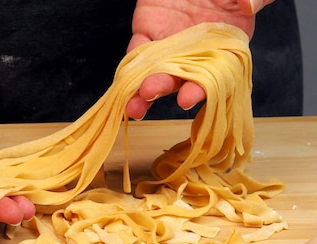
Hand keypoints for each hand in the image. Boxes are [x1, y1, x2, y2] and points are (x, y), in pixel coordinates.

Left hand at [125, 0, 275, 118]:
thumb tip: (248, 5)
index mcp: (225, 47)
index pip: (215, 76)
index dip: (202, 89)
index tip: (187, 98)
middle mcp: (196, 52)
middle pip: (180, 78)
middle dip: (165, 87)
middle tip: (150, 93)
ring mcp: (170, 44)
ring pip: (154, 71)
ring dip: (142, 90)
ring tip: (133, 104)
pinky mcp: (148, 30)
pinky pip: (136, 51)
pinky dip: (129, 66)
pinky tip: (123, 82)